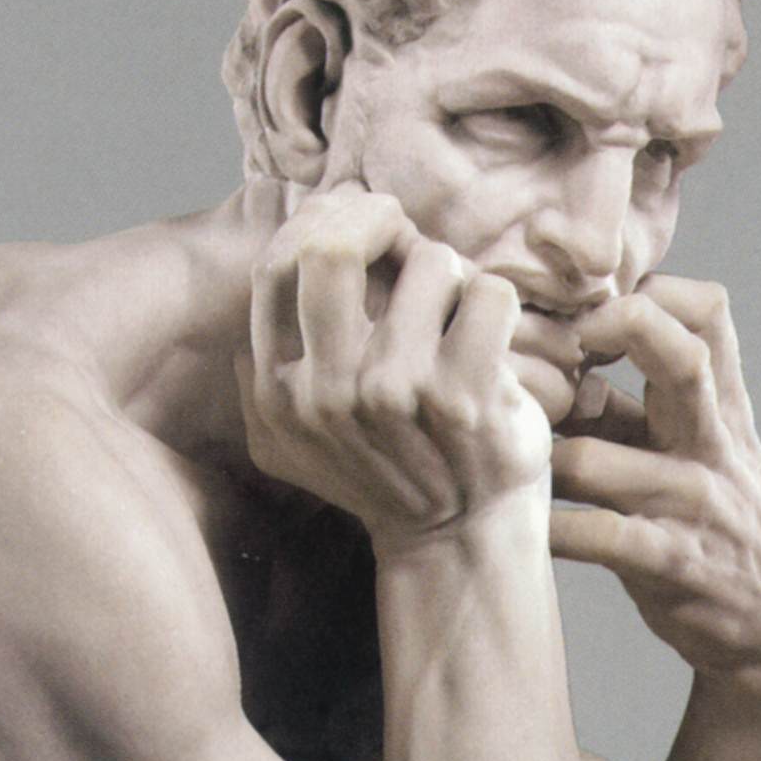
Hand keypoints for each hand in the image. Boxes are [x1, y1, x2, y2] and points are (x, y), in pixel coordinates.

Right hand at [237, 185, 551, 550]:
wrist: (457, 539)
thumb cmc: (389, 468)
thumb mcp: (297, 438)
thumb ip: (263, 369)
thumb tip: (265, 277)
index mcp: (280, 391)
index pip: (278, 265)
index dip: (321, 221)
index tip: (358, 222)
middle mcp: (329, 391)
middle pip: (332, 247)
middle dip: (378, 221)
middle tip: (405, 236)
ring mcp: (396, 393)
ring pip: (430, 262)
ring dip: (453, 276)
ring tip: (456, 312)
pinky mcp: (463, 396)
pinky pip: (487, 294)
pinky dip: (497, 304)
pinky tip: (491, 338)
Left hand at [551, 276, 760, 689]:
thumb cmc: (722, 526)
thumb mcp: (705, 452)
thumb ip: (644, 406)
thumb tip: (560, 351)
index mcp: (720, 408)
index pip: (708, 312)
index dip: (646, 295)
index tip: (584, 314)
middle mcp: (711, 444)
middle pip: (681, 356)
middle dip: (614, 328)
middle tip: (548, 348)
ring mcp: (692, 504)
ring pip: (594, 459)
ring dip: (537, 458)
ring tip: (498, 457)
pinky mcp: (672, 564)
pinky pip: (595, 537)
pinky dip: (549, 531)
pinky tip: (522, 528)